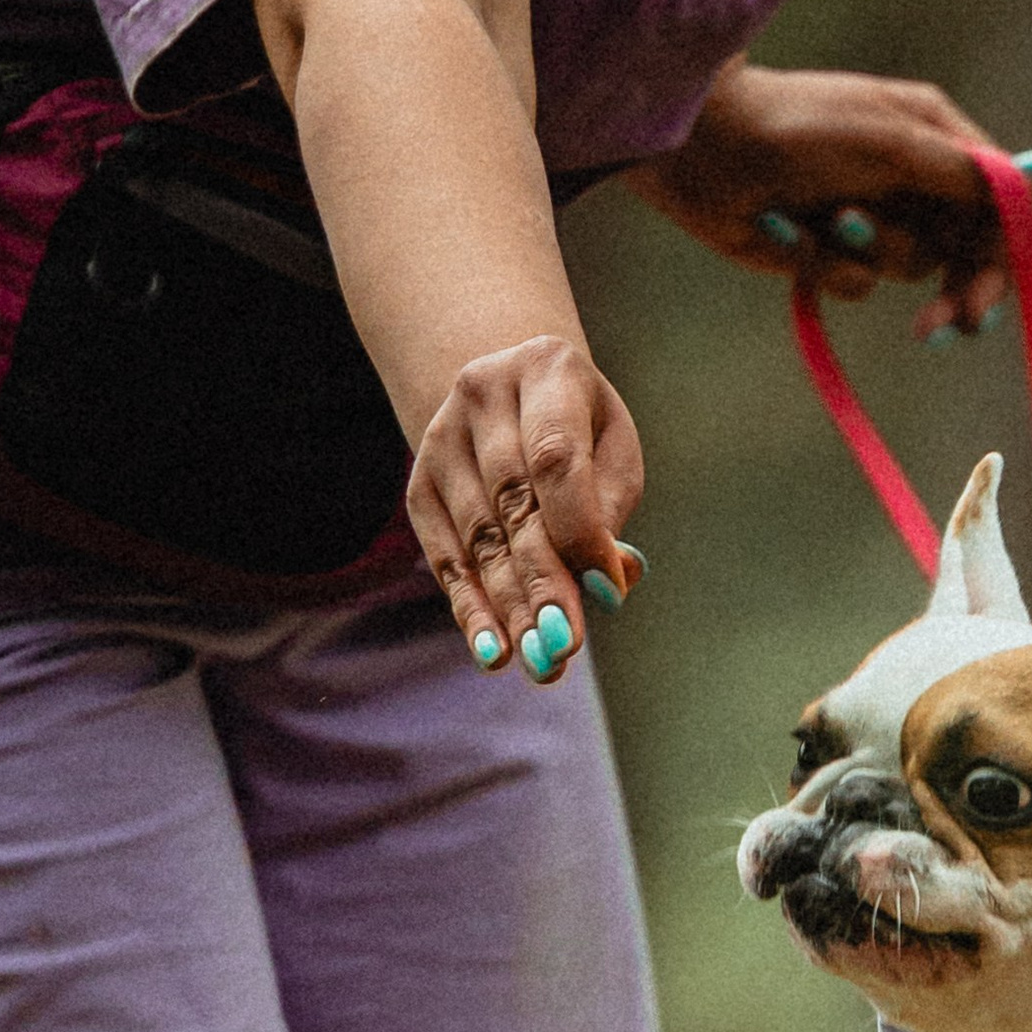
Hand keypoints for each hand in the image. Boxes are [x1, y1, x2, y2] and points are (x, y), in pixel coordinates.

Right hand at [403, 334, 644, 679]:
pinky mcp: (419, 483)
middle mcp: (482, 393)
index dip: (580, 530)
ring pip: (481, 538)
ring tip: (541, 662)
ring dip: (511, 608)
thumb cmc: (581, 432)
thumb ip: (609, 513)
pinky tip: (494, 651)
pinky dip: (473, 608)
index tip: (607, 592)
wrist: (511, 394)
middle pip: (514, 505)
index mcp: (546, 369)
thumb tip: (609, 581)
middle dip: (542, 583)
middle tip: (565, 647)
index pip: (556, 458)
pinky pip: (447, 555)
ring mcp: (441, 437)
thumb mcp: (612, 453)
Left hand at [634, 60, 1031, 340]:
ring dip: (869, 255)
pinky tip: (790, 232)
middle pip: (962, 252)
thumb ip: (968, 174)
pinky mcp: (830, 248)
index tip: (983, 302)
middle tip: (940, 328)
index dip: (998, 258)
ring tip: (830, 221)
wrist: (704, 149)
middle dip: (950, 290)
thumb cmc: (799, 129)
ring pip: (907, 269)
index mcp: (935, 136)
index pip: (995, 207)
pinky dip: (825, 265)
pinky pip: (855, 282)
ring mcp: (871, 213)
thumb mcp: (893, 144)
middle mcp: (911, 176)